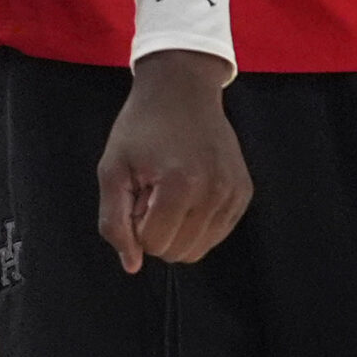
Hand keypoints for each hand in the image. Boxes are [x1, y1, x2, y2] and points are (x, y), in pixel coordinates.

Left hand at [95, 49, 250, 273]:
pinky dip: (196, 223)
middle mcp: (214, 194)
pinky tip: (188, 190)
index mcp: (179, 186)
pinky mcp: (244, 193)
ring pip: (199, 249)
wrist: (181, 91)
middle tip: (150, 190)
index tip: (136, 190)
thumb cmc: (141, 128)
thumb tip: (132, 265)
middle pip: (177, 252)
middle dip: (155, 229)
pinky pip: (217, 233)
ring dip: (176, 229)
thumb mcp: (112, 169)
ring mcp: (234, 194)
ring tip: (168, 190)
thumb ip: (114, 220)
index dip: (135, 221)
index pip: (152, 244)